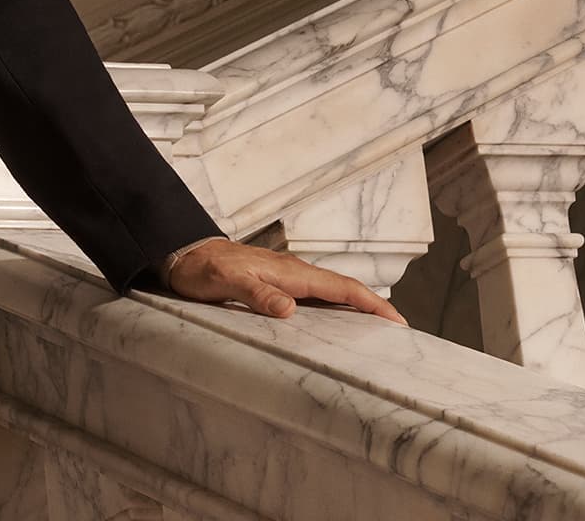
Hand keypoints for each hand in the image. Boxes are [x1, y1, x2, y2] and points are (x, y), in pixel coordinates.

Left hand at [164, 239, 406, 325]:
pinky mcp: (276, 283)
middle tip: (399, 331)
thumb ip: (259, 295)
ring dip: (356, 307)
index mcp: (291, 272)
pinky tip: (334, 321)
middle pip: (344, 289)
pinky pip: (315, 295)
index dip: (372, 303)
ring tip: (376, 329)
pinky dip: (334, 306)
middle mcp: (294, 272)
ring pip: (331, 292)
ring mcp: (286, 277)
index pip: (342, 286)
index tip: (397, 321)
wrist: (184, 254)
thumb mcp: (229, 283)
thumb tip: (291, 311)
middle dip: (374, 307)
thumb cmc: (204, 270)